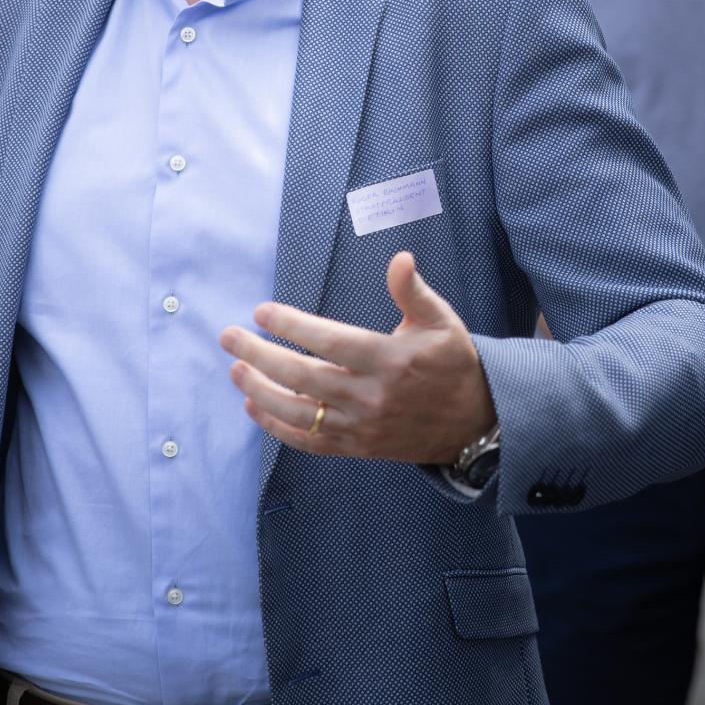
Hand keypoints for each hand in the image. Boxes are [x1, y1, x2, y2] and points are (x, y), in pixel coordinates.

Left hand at [220, 251, 496, 464]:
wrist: (475, 423)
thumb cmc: (453, 363)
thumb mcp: (441, 321)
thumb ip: (412, 290)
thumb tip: (399, 257)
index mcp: (390, 360)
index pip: (329, 341)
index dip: (292, 326)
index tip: (262, 311)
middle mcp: (371, 396)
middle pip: (303, 377)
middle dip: (260, 356)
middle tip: (229, 337)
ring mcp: (361, 426)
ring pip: (298, 413)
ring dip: (260, 393)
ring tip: (235, 371)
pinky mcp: (357, 447)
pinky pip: (309, 442)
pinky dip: (277, 428)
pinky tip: (254, 408)